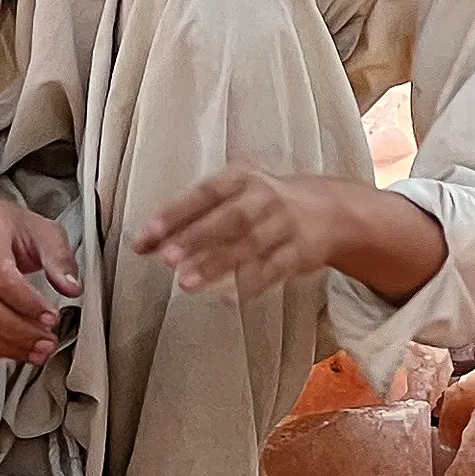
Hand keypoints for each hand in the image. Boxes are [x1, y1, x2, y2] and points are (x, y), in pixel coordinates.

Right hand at [0, 195, 81, 365]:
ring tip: (30, 353)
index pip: (0, 275)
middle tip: (46, 344)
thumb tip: (71, 288)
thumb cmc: (2, 226)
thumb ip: (59, 258)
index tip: (51, 319)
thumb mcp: (40, 230)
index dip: (27, 304)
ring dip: (1, 346)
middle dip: (18, 333)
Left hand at [136, 168, 345, 297]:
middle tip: (168, 258)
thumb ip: (189, 219)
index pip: (205, 193)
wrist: (330, 212)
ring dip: (216, 265)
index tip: (150, 234)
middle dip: (197, 238)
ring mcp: (284, 226)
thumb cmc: (263, 204)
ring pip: (249, 246)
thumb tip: (144, 243)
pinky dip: (251, 284)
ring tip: (186, 283)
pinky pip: (274, 269)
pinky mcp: (299, 253)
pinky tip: (228, 297)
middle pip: (230, 218)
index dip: (176, 213)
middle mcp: (265, 198)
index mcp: (242, 178)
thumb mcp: (231, 197)